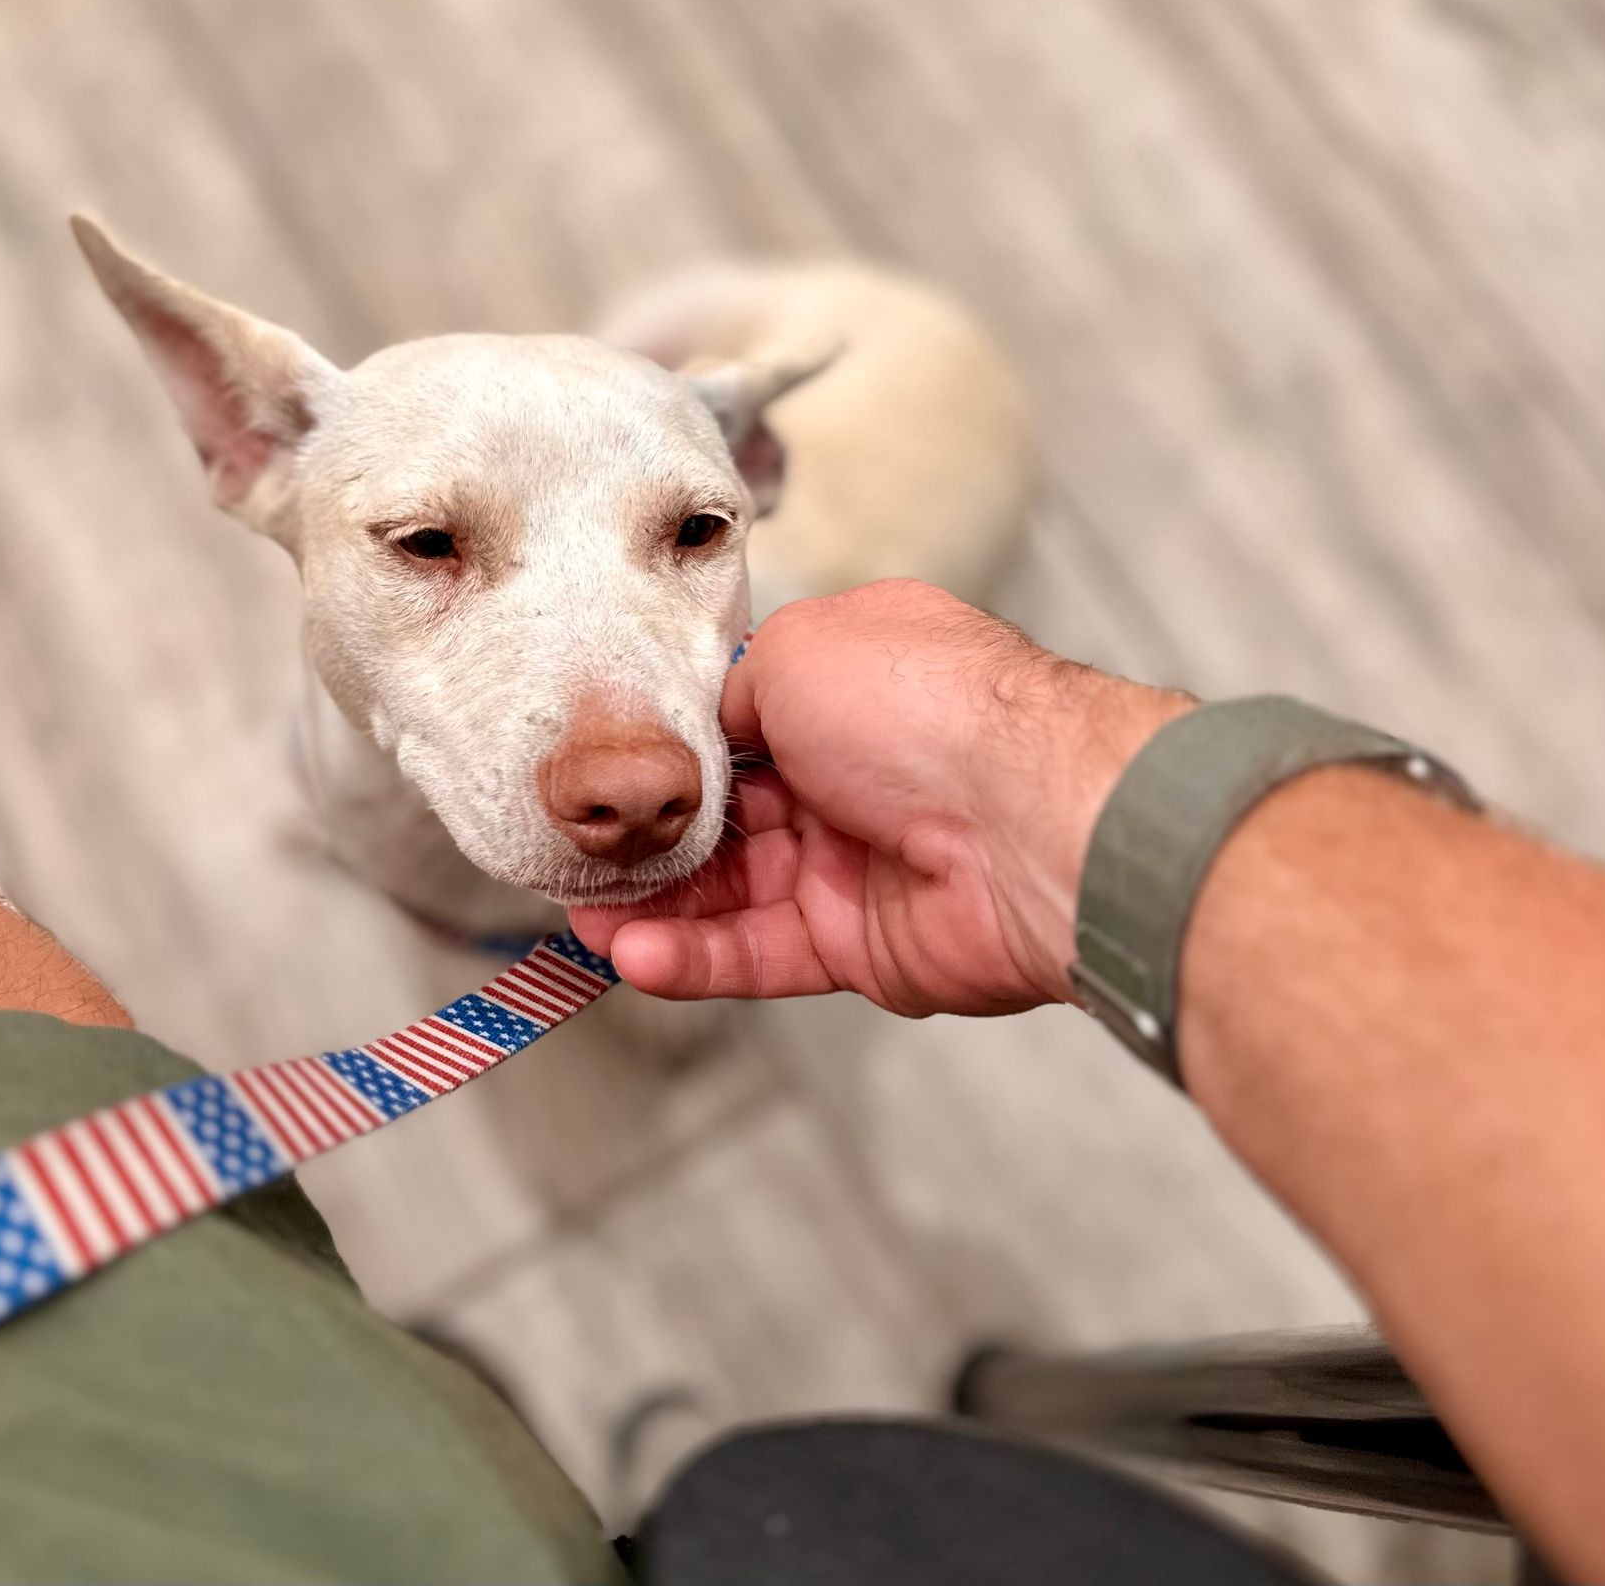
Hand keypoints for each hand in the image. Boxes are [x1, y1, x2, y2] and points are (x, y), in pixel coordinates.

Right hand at [570, 580, 1187, 1015]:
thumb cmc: (923, 708)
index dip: (669, 747)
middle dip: (648, 838)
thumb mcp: (800, 648)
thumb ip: (734, 687)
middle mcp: (852, 768)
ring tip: (583, 918)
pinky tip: (633, 955)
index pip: (735, 717)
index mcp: (847, 682)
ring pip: (731, 891)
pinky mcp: (860, 944)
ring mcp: (854, 859)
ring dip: (655, 906)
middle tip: (575, 858)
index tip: (604, 772)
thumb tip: (704, 727)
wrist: (1030, 822)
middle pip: (724, 812)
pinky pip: (762, 953)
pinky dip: (696, 957)